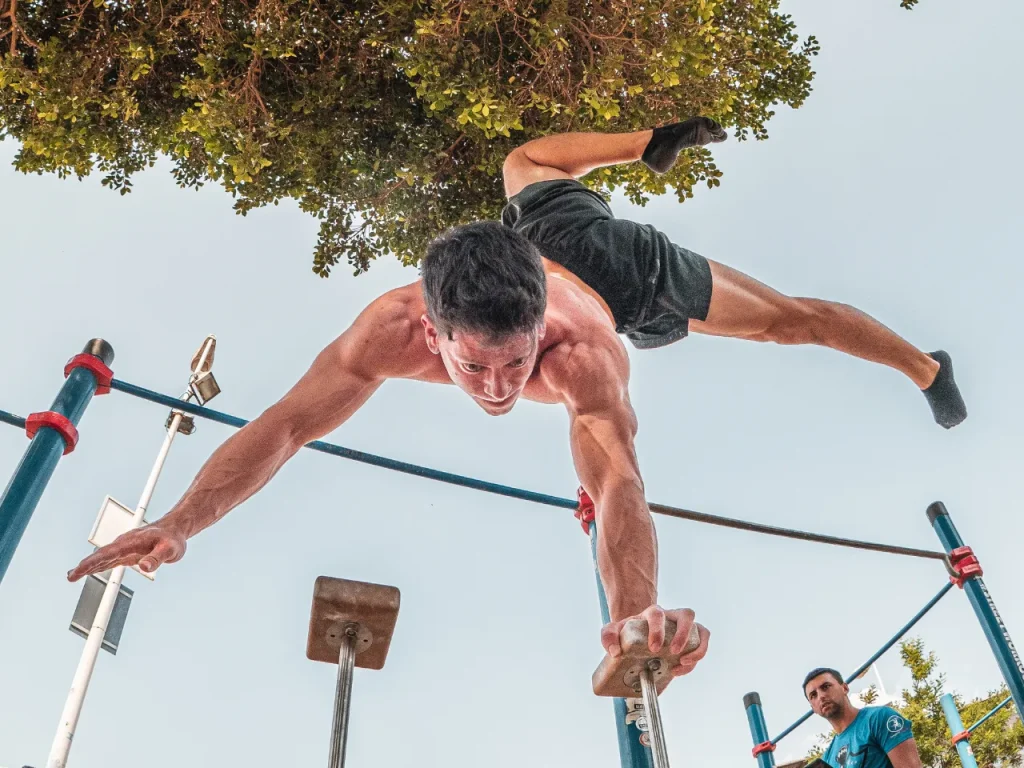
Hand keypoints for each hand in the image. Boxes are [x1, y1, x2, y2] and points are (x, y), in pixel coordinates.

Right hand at [67, 521, 186, 580]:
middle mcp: (124, 544)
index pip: (108, 553)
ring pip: (103, 558)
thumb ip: (157, 558)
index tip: (79, 570)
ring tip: (72, 576)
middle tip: (70, 577)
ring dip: (88, 566)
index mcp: (131, 542)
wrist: (175, 529)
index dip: (92, 562)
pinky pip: (110, 560)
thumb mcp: (170, 550)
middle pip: (101, 555)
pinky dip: (98, 565)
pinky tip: (90, 571)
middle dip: (85, 566)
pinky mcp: (127, 553)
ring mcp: (124, 548)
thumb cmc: (173, 539)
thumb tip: (144, 567)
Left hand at [600, 604, 709, 678]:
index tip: (654, 647)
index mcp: (652, 614)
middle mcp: (671, 616)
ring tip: (684, 662)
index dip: (658, 630)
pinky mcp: (692, 636)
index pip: (658, 614)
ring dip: (697, 646)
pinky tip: (683, 667)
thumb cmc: (628, 632)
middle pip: (686, 615)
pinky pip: (703, 640)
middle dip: (682, 635)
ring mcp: (683, 626)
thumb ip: (608, 637)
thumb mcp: (613, 631)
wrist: (639, 634)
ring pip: (700, 628)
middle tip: (673, 652)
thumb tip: (615, 652)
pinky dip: (699, 654)